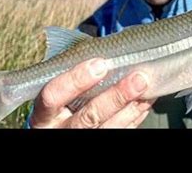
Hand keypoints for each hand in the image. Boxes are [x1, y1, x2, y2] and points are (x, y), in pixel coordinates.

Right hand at [30, 58, 152, 127]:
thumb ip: (74, 71)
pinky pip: (122, 131)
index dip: (76, 80)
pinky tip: (146, 100)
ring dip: (132, 107)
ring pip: (109, 127)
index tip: (100, 64)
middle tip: (138, 78)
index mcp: (45, 113)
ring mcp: (80, 138)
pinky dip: (136, 115)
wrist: (61, 126)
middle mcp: (60, 129)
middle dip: (116, 96)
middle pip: (89, 116)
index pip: (53, 96)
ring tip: (147, 86)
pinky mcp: (100, 141)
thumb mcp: (58, 87)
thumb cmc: (62, 98)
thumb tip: (107, 50)